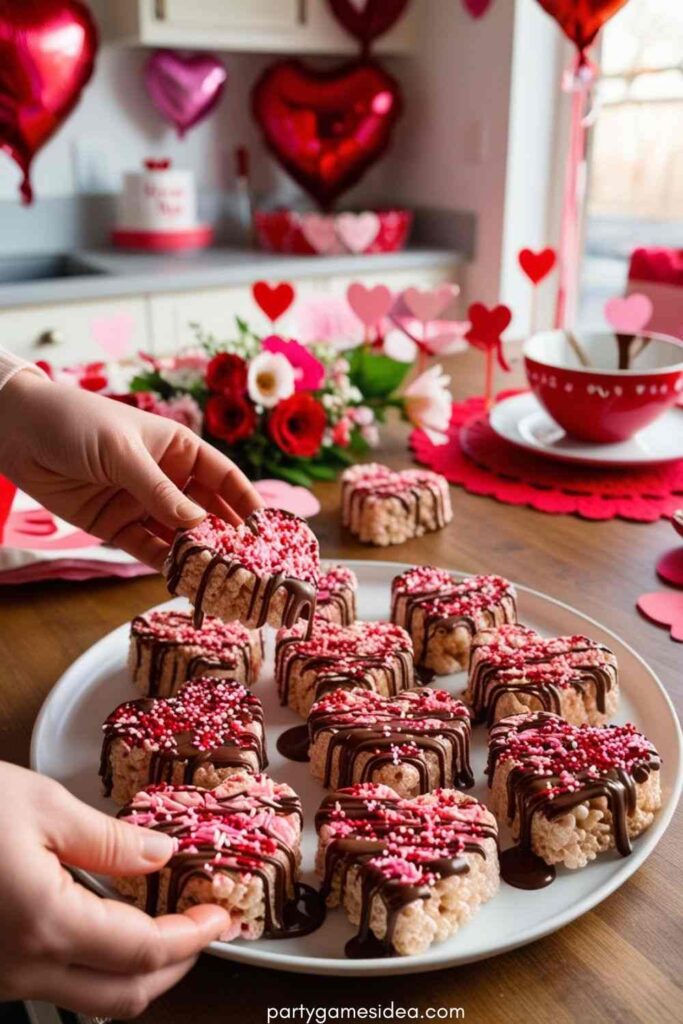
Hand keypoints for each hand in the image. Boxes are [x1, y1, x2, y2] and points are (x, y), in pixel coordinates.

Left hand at [0, 371, 262, 568]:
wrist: (18, 432)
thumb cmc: (77, 423)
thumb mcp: (122, 452)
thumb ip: (158, 491)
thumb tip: (198, 525)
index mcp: (178, 448)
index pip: (223, 476)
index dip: (246, 501)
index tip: (266, 529)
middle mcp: (167, 478)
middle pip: (206, 511)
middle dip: (226, 537)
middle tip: (249, 565)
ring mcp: (142, 504)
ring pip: (179, 535)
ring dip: (197, 555)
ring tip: (220, 580)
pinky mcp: (117, 526)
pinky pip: (148, 548)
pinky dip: (164, 564)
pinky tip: (180, 579)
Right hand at [0, 762, 228, 1017]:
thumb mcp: (40, 806)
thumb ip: (109, 840)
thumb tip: (162, 854)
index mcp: (44, 925)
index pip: (144, 953)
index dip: (193, 938)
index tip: (221, 916)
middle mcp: (22, 968)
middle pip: (124, 996)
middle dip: (176, 967)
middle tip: (203, 927)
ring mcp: (1, 977)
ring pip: (90, 999)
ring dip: (139, 970)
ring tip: (168, 924)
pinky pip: (57, 984)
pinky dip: (99, 964)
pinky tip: (112, 924)